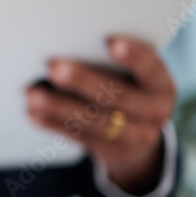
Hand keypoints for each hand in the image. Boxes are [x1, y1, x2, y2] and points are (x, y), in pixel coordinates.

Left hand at [25, 37, 175, 193]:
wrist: (139, 139)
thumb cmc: (128, 91)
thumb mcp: (133, 77)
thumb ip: (111, 65)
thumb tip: (66, 48)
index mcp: (162, 85)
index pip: (151, 68)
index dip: (133, 56)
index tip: (111, 42)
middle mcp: (155, 112)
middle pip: (117, 96)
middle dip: (83, 81)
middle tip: (53, 68)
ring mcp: (137, 137)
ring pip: (96, 121)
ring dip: (60, 107)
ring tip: (33, 95)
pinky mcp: (114, 154)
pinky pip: (81, 137)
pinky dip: (54, 124)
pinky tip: (34, 113)